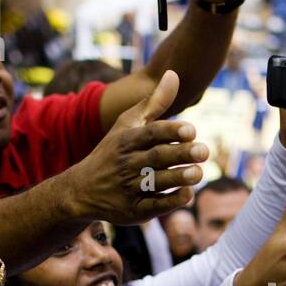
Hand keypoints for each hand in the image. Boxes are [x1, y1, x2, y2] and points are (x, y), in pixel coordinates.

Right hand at [73, 71, 205, 224]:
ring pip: (157, 182)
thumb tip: (173, 74)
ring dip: (179, 177)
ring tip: (198, 172)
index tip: (191, 130)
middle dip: (180, 154)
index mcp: (127, 140)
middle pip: (156, 158)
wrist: (81, 190)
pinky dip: (171, 201)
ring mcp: (130, 188)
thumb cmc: (113, 152)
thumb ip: (154, 102)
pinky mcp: (134, 211)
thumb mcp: (127, 125)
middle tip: (203, 151)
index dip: (170, 131)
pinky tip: (188, 194)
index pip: (150, 133)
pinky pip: (154, 206)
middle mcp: (128, 164)